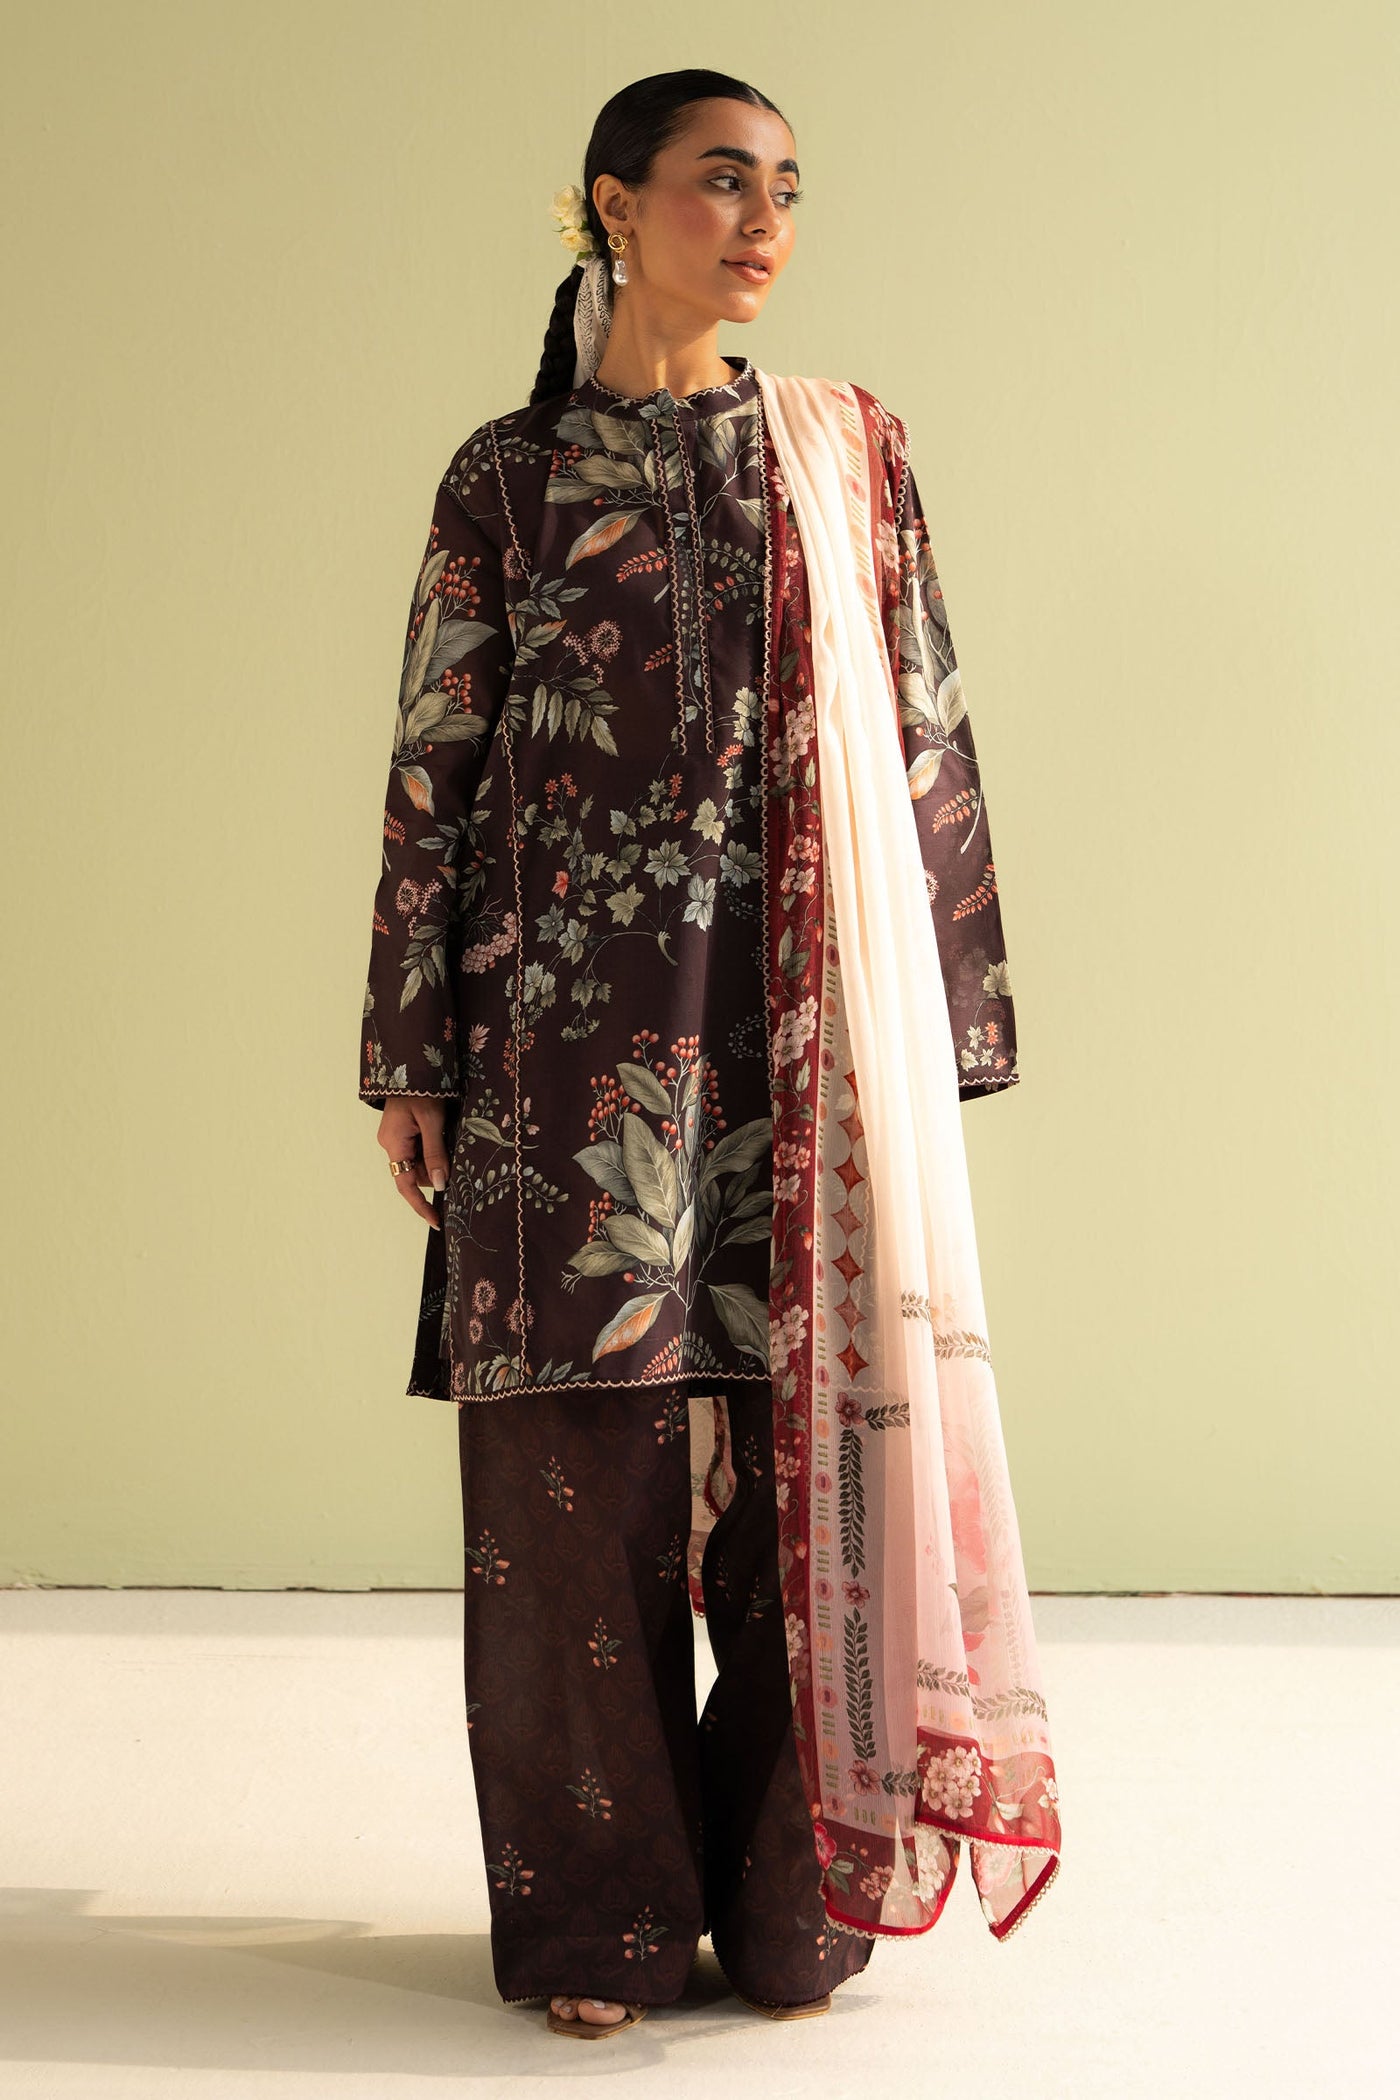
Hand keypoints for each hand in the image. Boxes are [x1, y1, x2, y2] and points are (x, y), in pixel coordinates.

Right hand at [377, 1097, 449, 1227]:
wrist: (411, 1063)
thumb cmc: (422, 1089)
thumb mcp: (432, 1121)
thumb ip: (435, 1153)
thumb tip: (440, 1184)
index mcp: (394, 1144)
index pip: (405, 1185)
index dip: (421, 1205)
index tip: (436, 1220)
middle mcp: (391, 1144)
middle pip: (414, 1173)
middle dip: (436, 1172)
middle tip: (456, 1161)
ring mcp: (396, 1137)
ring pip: (418, 1162)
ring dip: (436, 1158)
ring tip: (450, 1138)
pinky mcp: (403, 1131)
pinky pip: (418, 1149)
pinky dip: (433, 1149)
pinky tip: (444, 1136)